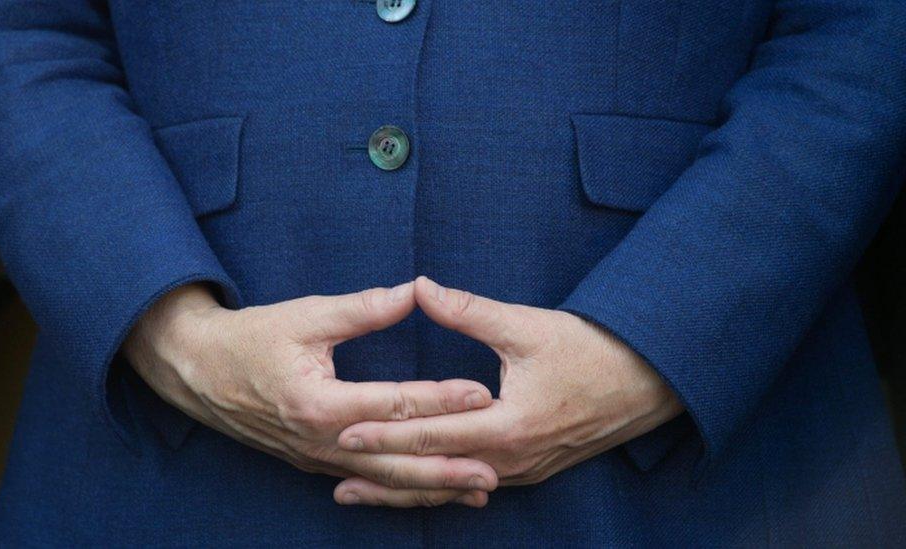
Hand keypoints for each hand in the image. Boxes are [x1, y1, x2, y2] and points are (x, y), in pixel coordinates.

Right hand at [123, 282, 498, 507]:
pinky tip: (430, 494)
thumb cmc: (252, 338)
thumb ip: (363, 309)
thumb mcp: (306, 316)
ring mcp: (317, 457)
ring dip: (430, 488)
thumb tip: (414, 291)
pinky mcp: (314, 461)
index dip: (442, 398)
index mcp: (320, 402)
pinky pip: (366, 482)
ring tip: (475, 492)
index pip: (395, 404)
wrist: (198, 370)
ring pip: (383, 481)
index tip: (484, 395)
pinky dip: (400, 490)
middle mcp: (321, 440)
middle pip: (395, 459)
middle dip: (446, 466)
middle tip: (493, 471)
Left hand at [335, 276, 683, 496]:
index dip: (383, 433)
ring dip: (410, 489)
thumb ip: (469, 310)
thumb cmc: (592, 349)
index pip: (430, 433)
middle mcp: (512, 460)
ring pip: (455, 485)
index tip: (342, 433)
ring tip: (367, 492)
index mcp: (507, 425)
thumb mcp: (528, 326)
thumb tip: (420, 286)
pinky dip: (444, 486)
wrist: (650, 380)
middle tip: (339, 483)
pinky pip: (477, 483)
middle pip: (435, 473)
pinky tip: (423, 487)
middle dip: (385, 478)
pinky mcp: (533, 470)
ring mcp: (524, 471)